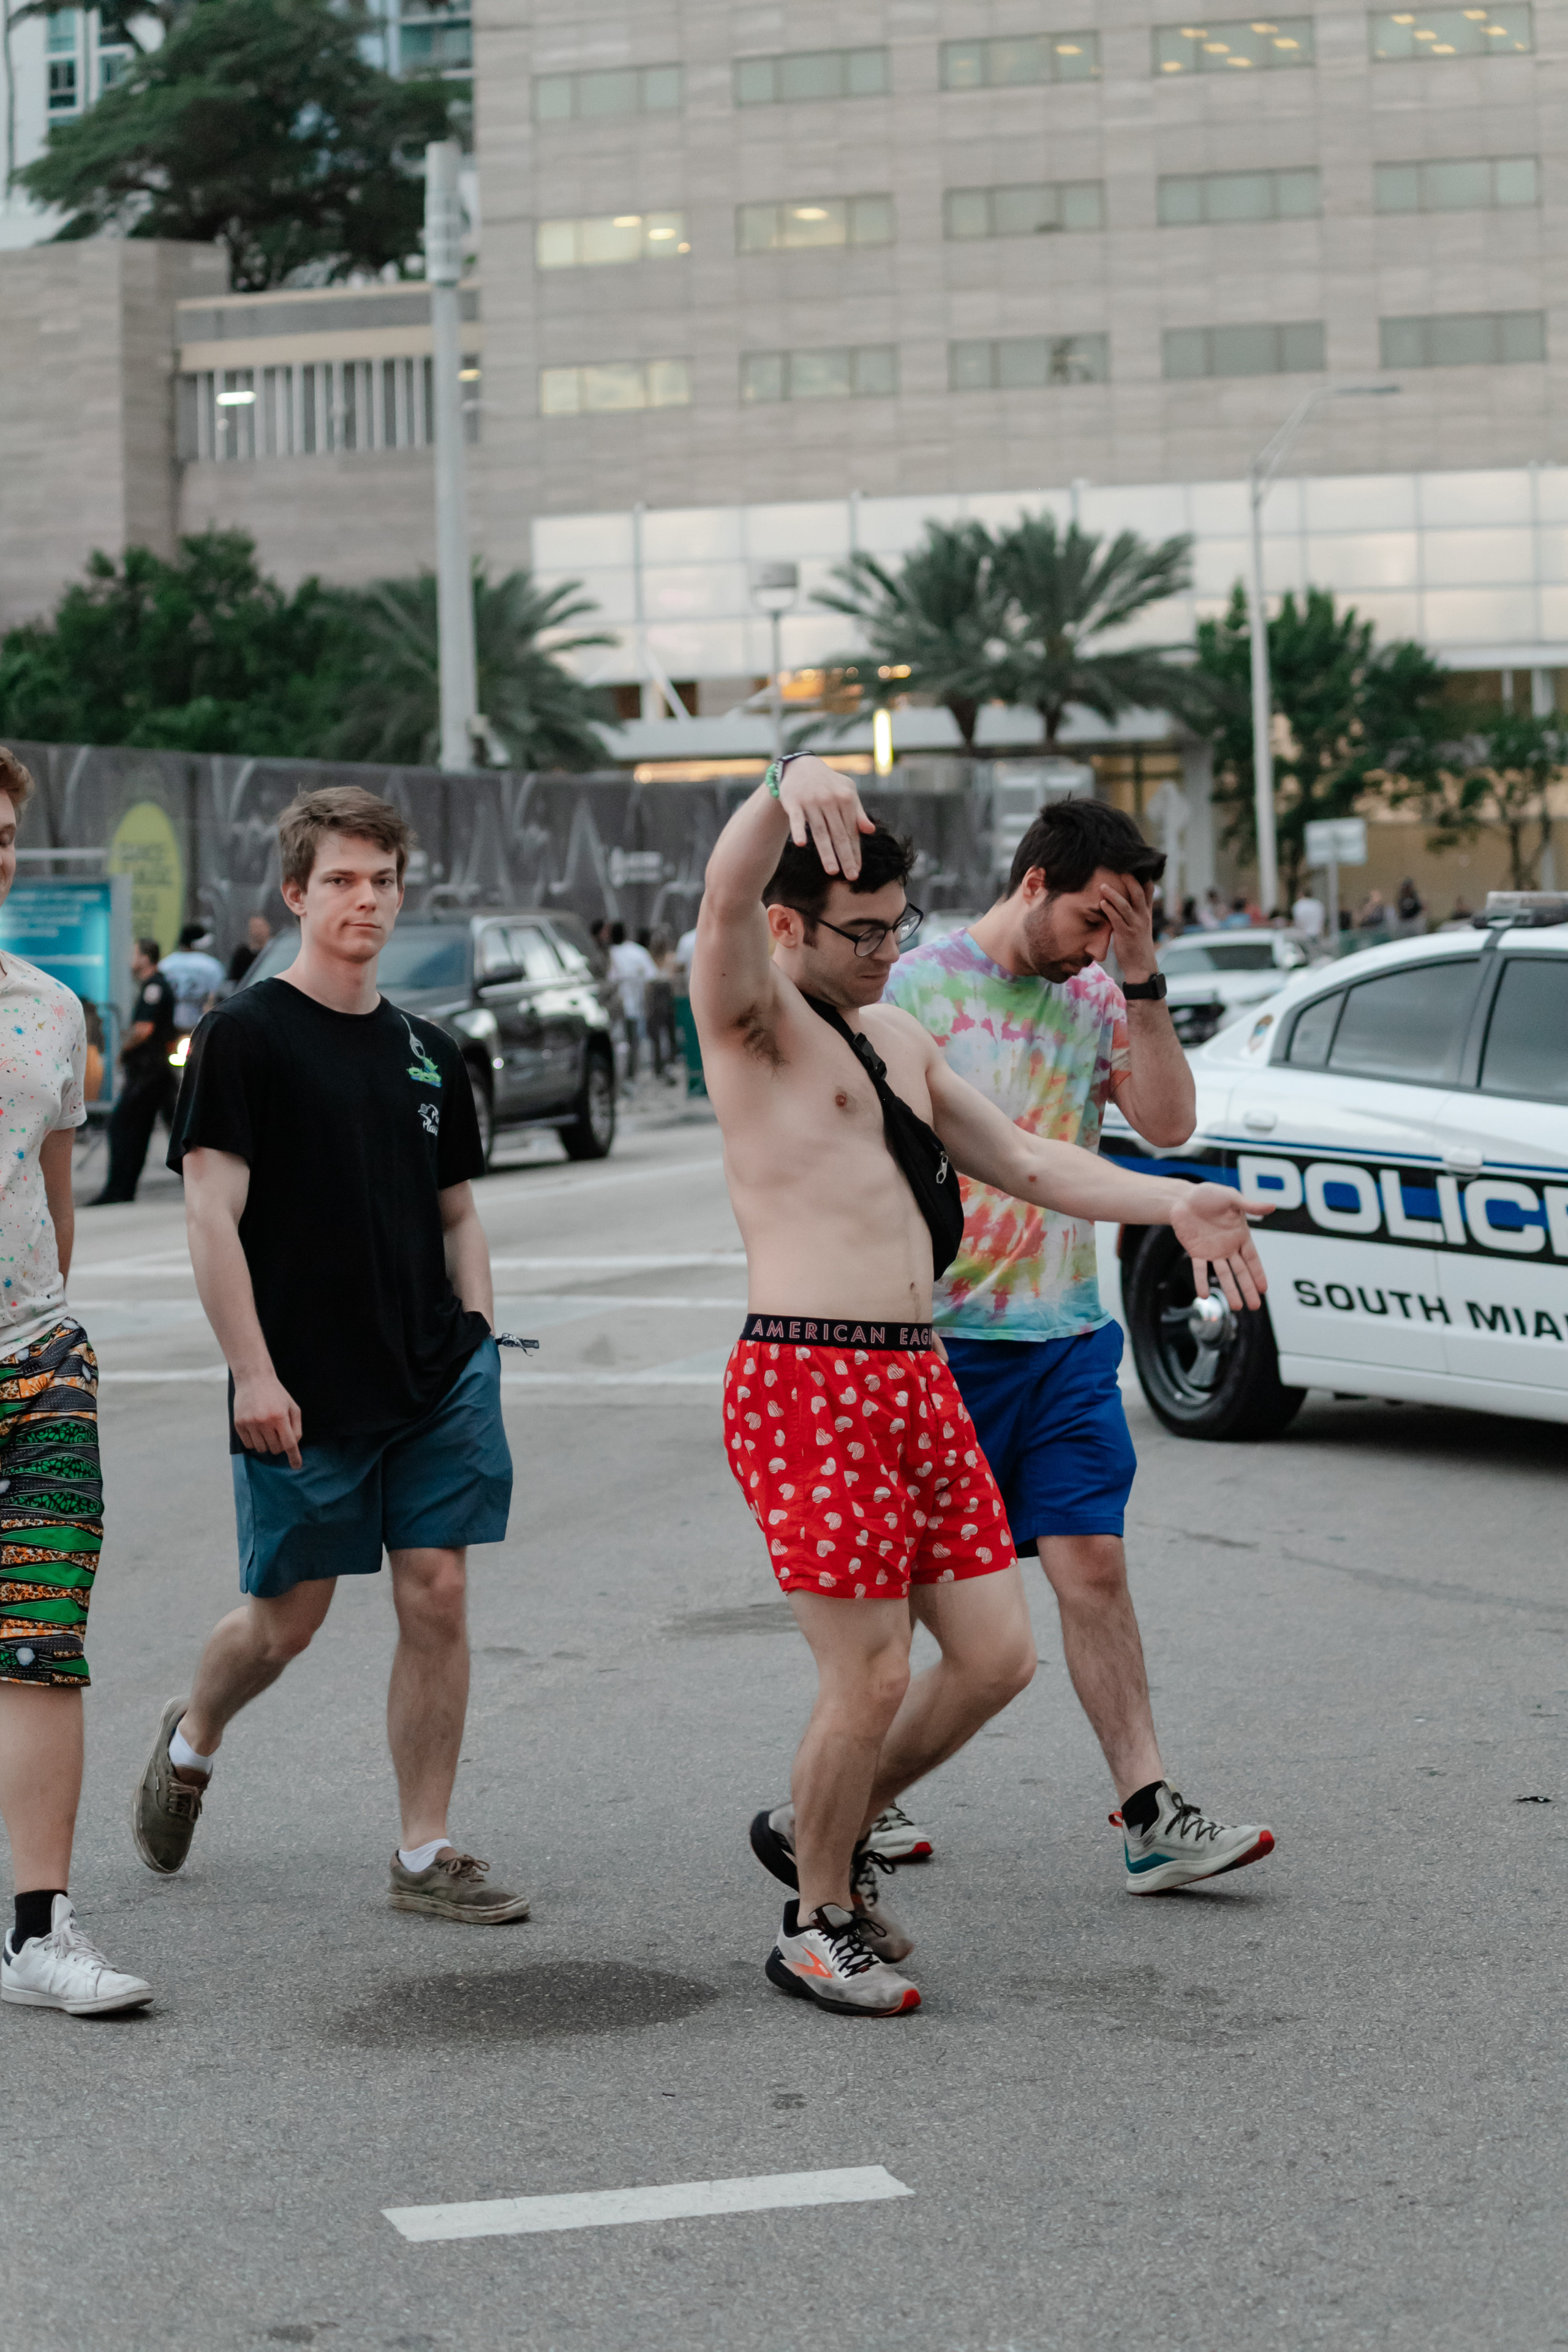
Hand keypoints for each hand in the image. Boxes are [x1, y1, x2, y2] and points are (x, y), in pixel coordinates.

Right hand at [233, 1372, 302, 1467]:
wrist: (254, 1379)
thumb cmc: (277, 1394)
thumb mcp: (292, 1407)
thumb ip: (296, 1428)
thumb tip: (293, 1446)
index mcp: (280, 1417)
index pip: (289, 1444)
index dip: (294, 1457)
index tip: (296, 1466)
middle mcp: (264, 1421)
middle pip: (275, 1449)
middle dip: (279, 1445)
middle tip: (277, 1432)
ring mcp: (250, 1423)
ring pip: (261, 1449)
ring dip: (266, 1444)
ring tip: (266, 1429)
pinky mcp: (238, 1424)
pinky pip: (248, 1445)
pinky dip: (254, 1441)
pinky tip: (256, 1428)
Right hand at [776, 756, 875, 879]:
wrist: (801, 766)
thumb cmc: (828, 783)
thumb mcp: (847, 792)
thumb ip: (858, 812)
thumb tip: (870, 830)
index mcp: (846, 799)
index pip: (851, 831)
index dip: (855, 851)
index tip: (857, 869)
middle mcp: (830, 800)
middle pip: (838, 834)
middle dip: (846, 857)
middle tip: (851, 876)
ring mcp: (811, 801)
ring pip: (820, 831)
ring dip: (826, 851)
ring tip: (832, 870)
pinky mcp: (793, 802)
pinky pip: (796, 819)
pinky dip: (799, 830)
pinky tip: (801, 844)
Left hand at [1099, 878, 1158, 984]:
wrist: (1141, 966)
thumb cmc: (1136, 944)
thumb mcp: (1139, 925)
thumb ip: (1133, 911)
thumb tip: (1122, 898)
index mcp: (1146, 912)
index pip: (1148, 890)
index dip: (1142, 876)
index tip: (1133, 864)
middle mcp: (1143, 916)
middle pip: (1138, 892)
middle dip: (1129, 879)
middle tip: (1118, 868)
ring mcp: (1135, 925)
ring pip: (1126, 905)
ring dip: (1113, 894)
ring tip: (1102, 886)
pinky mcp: (1126, 934)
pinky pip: (1118, 919)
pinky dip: (1110, 910)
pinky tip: (1102, 903)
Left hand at [1170, 1182, 1269, 1311]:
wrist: (1183, 1197)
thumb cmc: (1209, 1195)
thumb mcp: (1231, 1198)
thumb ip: (1250, 1206)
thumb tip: (1273, 1206)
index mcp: (1240, 1235)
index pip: (1252, 1258)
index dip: (1258, 1274)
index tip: (1264, 1289)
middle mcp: (1228, 1247)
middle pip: (1241, 1272)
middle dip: (1247, 1289)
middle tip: (1254, 1307)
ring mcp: (1212, 1251)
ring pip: (1224, 1274)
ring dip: (1229, 1290)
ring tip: (1236, 1307)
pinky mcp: (1196, 1251)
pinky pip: (1200, 1269)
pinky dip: (1201, 1281)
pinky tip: (1204, 1295)